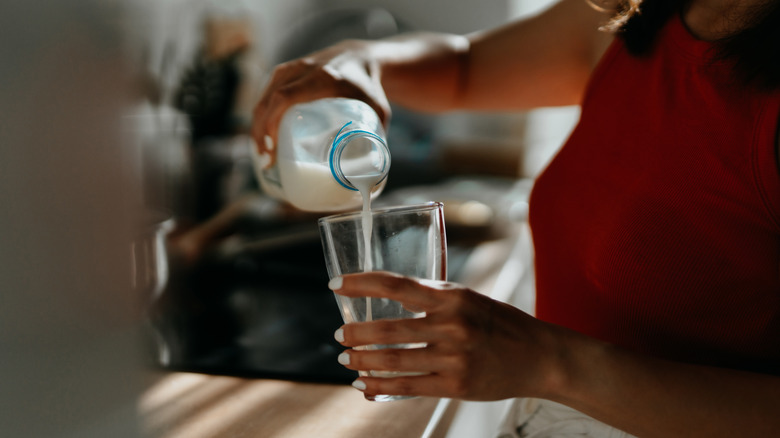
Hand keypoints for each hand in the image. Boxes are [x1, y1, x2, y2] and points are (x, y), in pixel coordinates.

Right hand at [251, 40, 390, 167]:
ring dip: (257, 126)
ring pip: (263, 98)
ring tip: (263, 153)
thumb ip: (377, 139)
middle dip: (261, 132)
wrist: (360, 57)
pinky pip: (265, 94)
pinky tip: (262, 136)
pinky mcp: (285, 72)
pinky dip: (261, 116)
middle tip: (267, 160)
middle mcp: (302, 70)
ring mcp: (291, 68)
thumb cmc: (369, 87)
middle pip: (269, 100)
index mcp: (323, 78)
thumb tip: (370, 177)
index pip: (285, 98)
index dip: (272, 123)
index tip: (272, 148)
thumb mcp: (378, 110)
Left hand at [329, 272, 562, 400]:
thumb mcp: (468, 298)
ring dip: (362, 361)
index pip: (396, 285)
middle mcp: (452, 325)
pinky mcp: (456, 385)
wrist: (539, 356)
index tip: (335, 285)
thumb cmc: (498, 323)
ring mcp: (454, 358)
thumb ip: (432, 298)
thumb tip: (388, 296)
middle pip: (387, 329)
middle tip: (339, 336)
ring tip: (346, 360)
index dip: (361, 284)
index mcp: (452, 297)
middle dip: (355, 334)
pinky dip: (380, 386)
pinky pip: (408, 386)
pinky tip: (365, 386)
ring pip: (393, 360)